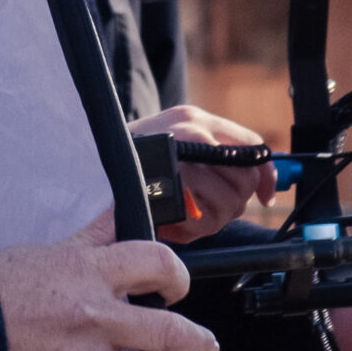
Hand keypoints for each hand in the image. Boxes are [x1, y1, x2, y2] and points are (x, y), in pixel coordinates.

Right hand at [133, 106, 276, 243]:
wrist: (85, 174)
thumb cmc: (127, 165)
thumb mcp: (170, 144)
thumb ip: (212, 154)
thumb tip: (261, 181)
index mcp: (192, 119)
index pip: (252, 144)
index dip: (265, 175)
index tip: (266, 196)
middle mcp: (192, 133)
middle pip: (245, 178)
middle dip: (233, 202)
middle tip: (207, 208)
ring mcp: (182, 161)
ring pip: (229, 203)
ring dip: (212, 220)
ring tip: (184, 215)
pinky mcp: (173, 191)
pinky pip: (207, 222)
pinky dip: (194, 231)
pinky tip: (173, 223)